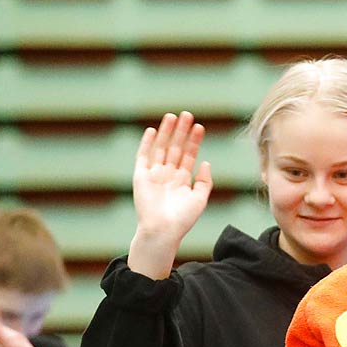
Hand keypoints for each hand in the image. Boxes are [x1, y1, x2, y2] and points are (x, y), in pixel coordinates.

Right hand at [129, 112, 212, 279]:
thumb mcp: (199, 199)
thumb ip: (204, 181)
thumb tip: (205, 162)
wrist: (163, 231)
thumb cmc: (182, 219)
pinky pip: (143, 157)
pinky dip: (147, 144)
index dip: (194, 141)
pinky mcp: (141, 177)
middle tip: (188, 114)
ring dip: (166, 132)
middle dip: (182, 132)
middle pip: (175, 147)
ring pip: (161, 148)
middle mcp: (167, 174)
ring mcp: (154, 174)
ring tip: (173, 116)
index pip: (189, 155)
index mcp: (181, 180)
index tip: (200, 127)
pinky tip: (153, 131)